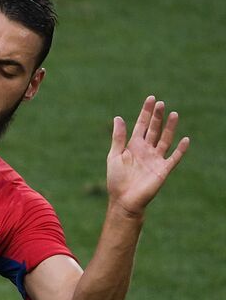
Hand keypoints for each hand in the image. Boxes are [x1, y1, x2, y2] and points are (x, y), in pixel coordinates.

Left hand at [106, 96, 189, 216]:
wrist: (124, 200)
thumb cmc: (116, 180)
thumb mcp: (114, 156)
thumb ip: (118, 138)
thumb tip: (118, 118)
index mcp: (133, 146)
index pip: (141, 125)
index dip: (146, 112)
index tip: (151, 99)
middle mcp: (146, 150)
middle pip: (154, 129)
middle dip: (157, 116)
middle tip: (161, 103)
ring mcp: (156, 159)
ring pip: (165, 139)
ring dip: (169, 127)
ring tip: (174, 114)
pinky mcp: (163, 169)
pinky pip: (174, 157)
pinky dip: (180, 149)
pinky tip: (186, 139)